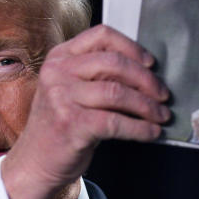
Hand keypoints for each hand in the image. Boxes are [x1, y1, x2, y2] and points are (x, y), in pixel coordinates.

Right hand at [1, 25, 169, 198]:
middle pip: (114, 63)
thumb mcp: (70, 90)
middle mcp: (58, 72)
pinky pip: (116, 121)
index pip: (102, 35)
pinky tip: (151, 132)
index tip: (150, 64)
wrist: (35, 163)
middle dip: (147, 80)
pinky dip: (140, 128)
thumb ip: (97, 75)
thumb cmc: (60, 126)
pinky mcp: (72, 124)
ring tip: (161, 116)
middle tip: (163, 95)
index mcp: (60, 57)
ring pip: (118, 92)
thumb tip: (145, 75)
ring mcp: (62, 98)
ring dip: (148, 106)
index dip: (132, 47)